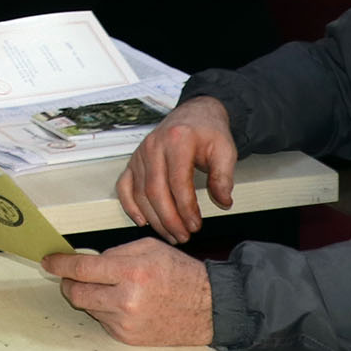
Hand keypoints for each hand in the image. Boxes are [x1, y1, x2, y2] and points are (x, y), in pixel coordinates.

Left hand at [43, 240, 212, 345]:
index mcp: (131, 273)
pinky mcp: (128, 338)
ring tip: (113, 288)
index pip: (81, 270)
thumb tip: (85, 261)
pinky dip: (106, 310)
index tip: (48, 262)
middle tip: (72, 276)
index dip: (59, 265)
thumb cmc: (181, 275)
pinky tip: (124, 303)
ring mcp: (126, 323)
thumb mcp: (148, 249)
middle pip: (76, 294)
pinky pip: (103, 321)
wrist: (208, 308)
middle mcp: (126, 301)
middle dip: (68, 283)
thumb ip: (113, 254)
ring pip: (88, 308)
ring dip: (91, 296)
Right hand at [117, 97, 236, 242]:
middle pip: (155, 190)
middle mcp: (154, 146)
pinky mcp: (133, 161)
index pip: (178, 181)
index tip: (196, 225)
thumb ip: (224, 176)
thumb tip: (223, 202)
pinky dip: (129, 206)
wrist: (195, 115)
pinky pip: (124, 186)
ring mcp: (140, 154)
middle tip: (183, 236)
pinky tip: (142, 220)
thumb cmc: (209, 132)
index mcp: (178, 140)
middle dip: (169, 219)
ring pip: (140, 192)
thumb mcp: (225, 150)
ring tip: (170, 234)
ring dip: (154, 218)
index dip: (186, 208)